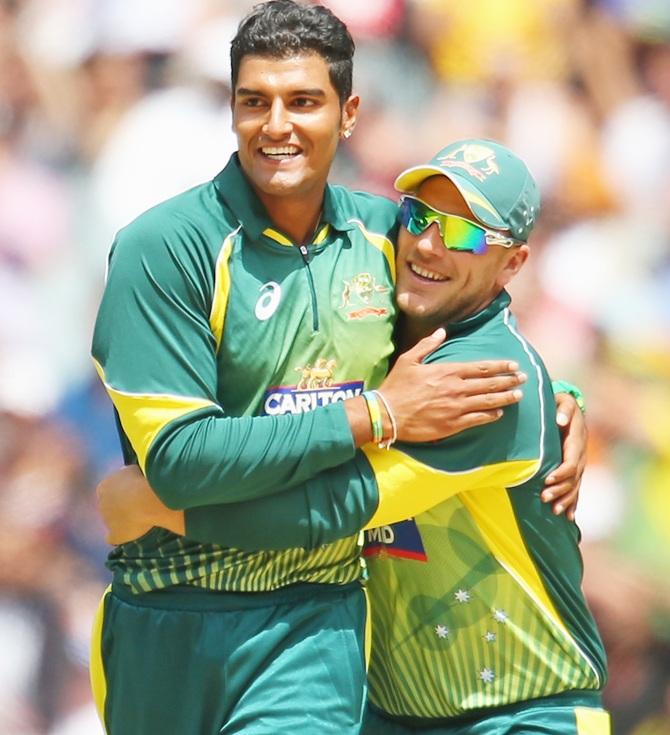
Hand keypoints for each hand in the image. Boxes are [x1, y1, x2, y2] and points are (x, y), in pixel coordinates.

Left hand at [96, 465, 184, 544]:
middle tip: (138, 505)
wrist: (145, 499)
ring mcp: (106, 521)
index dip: (122, 492)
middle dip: (121, 506)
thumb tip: (127, 477)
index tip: (134, 493)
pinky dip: (121, 536)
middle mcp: (101, 504)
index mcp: (103, 487)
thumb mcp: (132, 470)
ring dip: (122, 520)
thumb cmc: (140, 481)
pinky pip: (115, 537)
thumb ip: (126, 475)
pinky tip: (131, 534)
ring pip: (113, 521)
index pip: (109, 490)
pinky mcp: (115, 535)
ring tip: (140, 518)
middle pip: (110, 506)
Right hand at [378, 328, 525, 442]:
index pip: (481, 368)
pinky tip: (499, 413)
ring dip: (505, 397)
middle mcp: (455, 388)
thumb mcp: (408, 360)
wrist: (387, 414)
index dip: (500, 366)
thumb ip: (427, 345)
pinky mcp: (452, 425)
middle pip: (489, 384)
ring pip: (487, 401)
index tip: (513, 365)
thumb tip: (442, 332)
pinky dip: (490, 415)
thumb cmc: (396, 386)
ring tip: (518, 395)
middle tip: (523, 378)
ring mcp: (455, 408)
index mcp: (447, 371)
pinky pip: (477, 419)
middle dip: (509, 380)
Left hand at [541, 393, 586, 519]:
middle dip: (560, 490)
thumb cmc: (561, 403)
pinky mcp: (575, 468)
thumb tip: (560, 421)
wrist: (569, 408)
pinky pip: (576, 487)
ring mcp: (579, 463)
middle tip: (544, 498)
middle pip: (573, 478)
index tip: (547, 480)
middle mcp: (580, 454)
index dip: (561, 472)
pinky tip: (568, 516)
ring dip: (565, 499)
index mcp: (577, 440)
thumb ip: (562, 410)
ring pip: (575, 485)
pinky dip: (573, 501)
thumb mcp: (563, 401)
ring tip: (554, 511)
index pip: (571, 461)